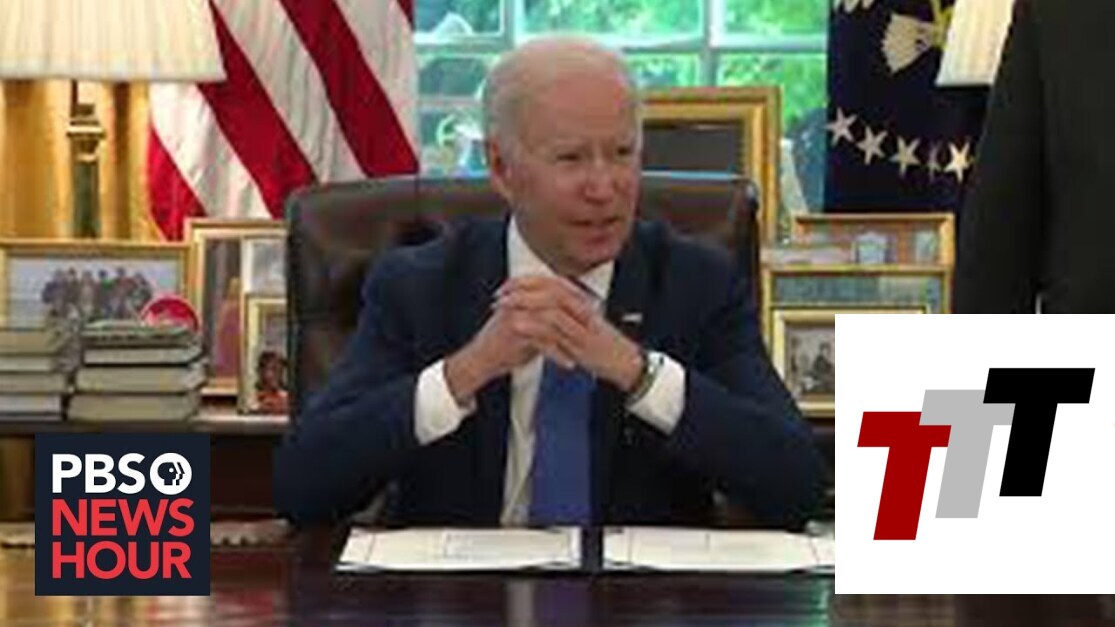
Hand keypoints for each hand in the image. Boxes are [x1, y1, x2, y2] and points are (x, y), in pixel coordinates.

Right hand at [443, 275, 593, 402]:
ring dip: (571, 338)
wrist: (481, 359)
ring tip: (583, 350)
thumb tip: (571, 313)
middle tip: (593, 327)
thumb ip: (546, 316)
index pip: (556, 287)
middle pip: (557, 302)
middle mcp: (520, 300)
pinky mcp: (515, 332)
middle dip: (578, 315)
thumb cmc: (504, 343)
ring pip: (553, 323)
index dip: (576, 297)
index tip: (592, 309)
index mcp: (523, 293)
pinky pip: (544, 342)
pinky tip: (568, 364)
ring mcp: (517, 315)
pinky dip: (558, 354)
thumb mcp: (527, 323)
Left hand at [494, 276, 644, 391]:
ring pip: (550, 305)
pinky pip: (554, 329)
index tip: (508, 284)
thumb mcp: (584, 324)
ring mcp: (581, 325)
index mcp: (582, 301)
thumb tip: (544, 305)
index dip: (528, 280)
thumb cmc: (603, 346)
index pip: (552, 281)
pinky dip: (533, 324)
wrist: (626, 363)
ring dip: (523, 303)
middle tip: (500, 294)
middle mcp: (582, 308)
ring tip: (502, 306)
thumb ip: (566, 313)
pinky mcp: (580, 343)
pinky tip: (516, 325)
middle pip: (549, 288)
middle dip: (522, 288)